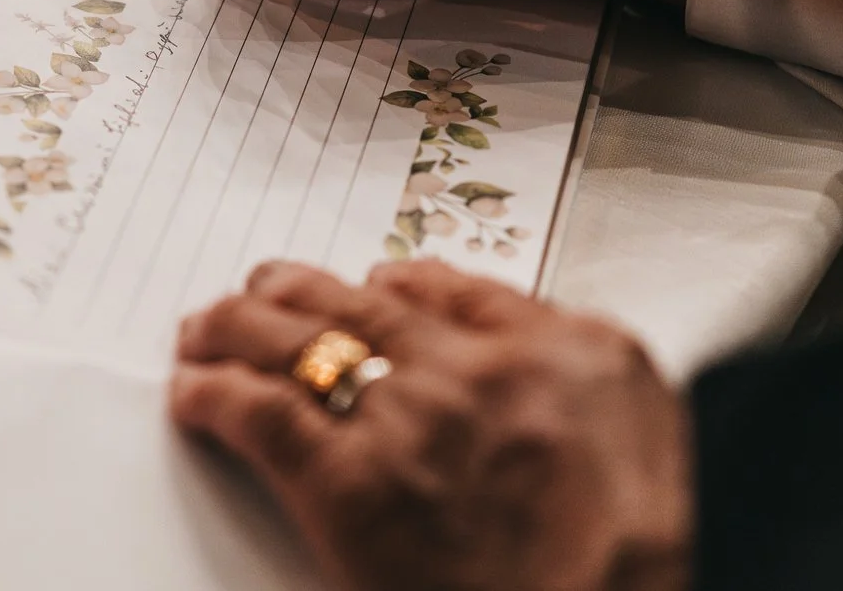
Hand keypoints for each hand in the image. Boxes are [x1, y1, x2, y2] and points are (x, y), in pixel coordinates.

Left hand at [170, 259, 691, 590]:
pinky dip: (217, 394)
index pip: (452, 289)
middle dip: (298, 291)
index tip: (367, 286)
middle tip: (260, 290)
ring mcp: (413, 421)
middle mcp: (478, 368)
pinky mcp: (353, 486)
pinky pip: (262, 413)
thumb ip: (580, 374)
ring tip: (206, 329)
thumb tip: (529, 354)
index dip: (390, 285)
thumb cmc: (646, 557)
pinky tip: (195, 393)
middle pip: (360, 301)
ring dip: (240, 327)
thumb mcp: (648, 430)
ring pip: (299, 340)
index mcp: (563, 351)